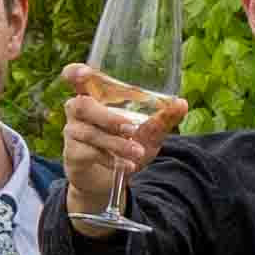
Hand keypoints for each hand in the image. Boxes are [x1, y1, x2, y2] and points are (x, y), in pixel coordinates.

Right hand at [58, 67, 182, 224]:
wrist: (109, 181)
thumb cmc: (125, 146)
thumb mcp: (148, 133)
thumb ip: (163, 119)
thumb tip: (181, 103)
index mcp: (93, 98)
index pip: (76, 78)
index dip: (75, 73)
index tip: (83, 73)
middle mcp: (78, 112)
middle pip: (83, 105)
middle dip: (108, 117)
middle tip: (132, 128)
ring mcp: (73, 133)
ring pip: (89, 133)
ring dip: (117, 143)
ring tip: (138, 152)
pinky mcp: (73, 155)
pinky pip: (89, 154)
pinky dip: (112, 160)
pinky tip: (128, 166)